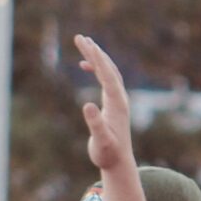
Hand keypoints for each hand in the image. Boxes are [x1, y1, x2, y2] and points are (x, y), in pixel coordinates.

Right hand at [74, 35, 136, 175]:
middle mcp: (120, 97)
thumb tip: (87, 105)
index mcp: (116, 103)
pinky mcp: (114, 103)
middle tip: (79, 37)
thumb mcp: (100, 140)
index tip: (85, 43)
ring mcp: (118, 99)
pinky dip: (96, 69)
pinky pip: (106, 79)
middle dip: (94, 52)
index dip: (95, 58)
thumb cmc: (108, 153)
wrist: (118, 162)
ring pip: (108, 71)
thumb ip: (95, 124)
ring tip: (83, 43)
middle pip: (108, 68)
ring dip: (96, 57)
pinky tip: (85, 66)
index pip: (106, 74)